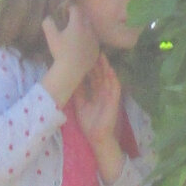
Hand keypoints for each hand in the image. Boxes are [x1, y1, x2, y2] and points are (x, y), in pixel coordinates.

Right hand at [41, 3, 101, 103]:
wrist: (72, 70)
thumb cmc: (60, 52)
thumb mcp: (51, 36)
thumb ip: (48, 23)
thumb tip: (48, 17)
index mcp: (78, 24)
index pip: (76, 10)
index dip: (70, 8)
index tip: (66, 10)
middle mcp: (89, 30)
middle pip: (85, 18)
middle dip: (79, 18)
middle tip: (71, 21)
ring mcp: (94, 41)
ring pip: (91, 30)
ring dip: (85, 29)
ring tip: (78, 33)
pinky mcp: (97, 50)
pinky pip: (94, 41)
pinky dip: (89, 40)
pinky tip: (82, 45)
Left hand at [73, 53, 123, 169]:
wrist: (96, 137)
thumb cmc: (89, 122)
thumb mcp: (80, 104)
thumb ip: (78, 92)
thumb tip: (70, 78)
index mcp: (95, 91)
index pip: (92, 75)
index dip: (89, 65)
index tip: (83, 53)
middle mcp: (102, 91)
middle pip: (100, 73)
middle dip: (96, 61)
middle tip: (91, 48)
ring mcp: (109, 95)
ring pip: (107, 77)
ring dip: (105, 66)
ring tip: (101, 54)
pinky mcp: (115, 100)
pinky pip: (115, 87)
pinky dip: (113, 78)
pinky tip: (110, 69)